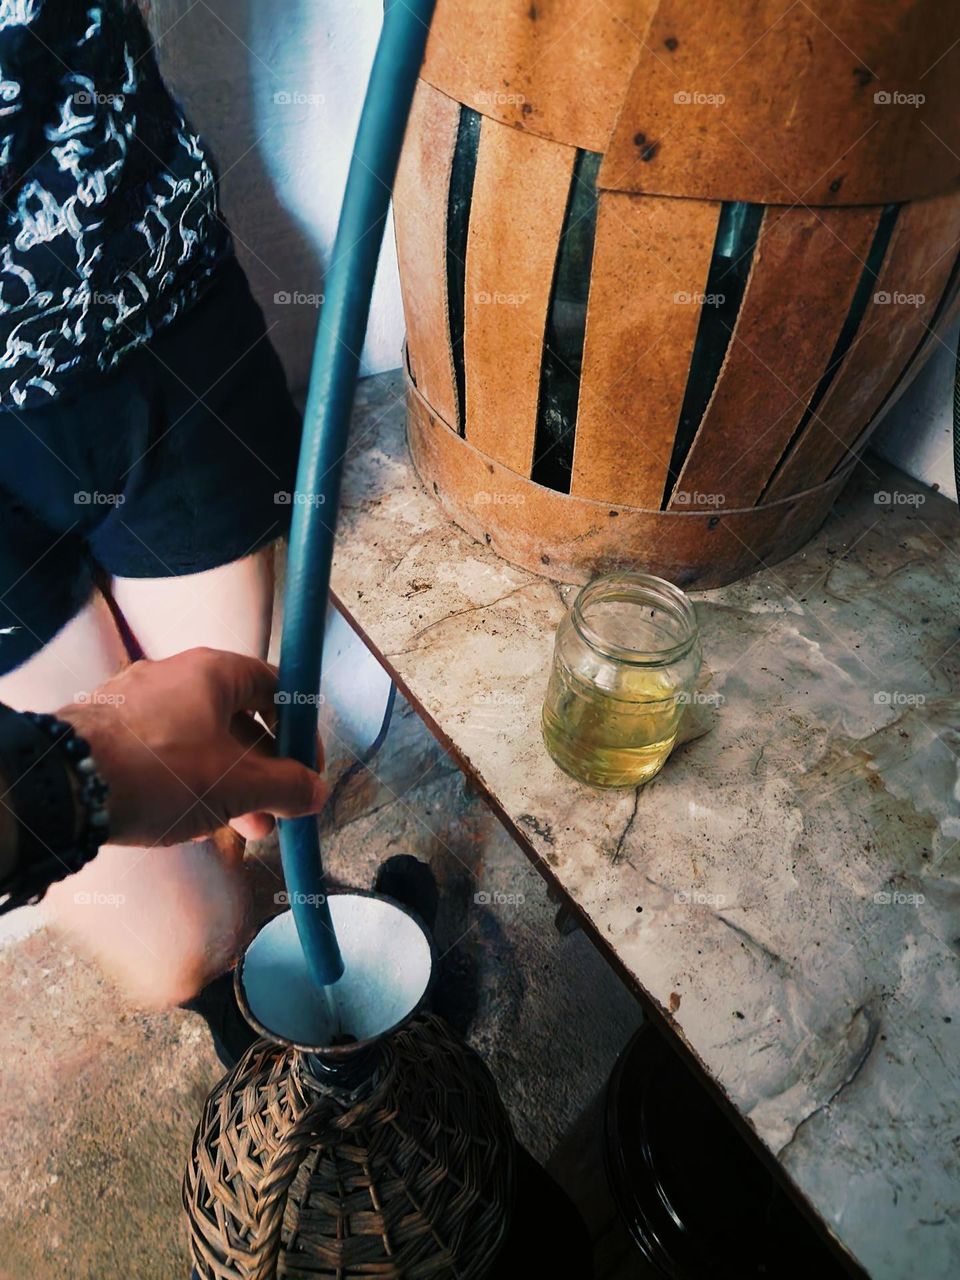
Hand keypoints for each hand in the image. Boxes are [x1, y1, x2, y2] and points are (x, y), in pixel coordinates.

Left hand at [44, 648, 326, 1007]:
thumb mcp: (238, 786)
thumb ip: (287, 788)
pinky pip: (166, 752)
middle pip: (239, 719)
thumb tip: (315, 792)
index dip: (301, 729)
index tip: (308, 768)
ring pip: (201, 740)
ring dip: (229, 783)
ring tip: (242, 828)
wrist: (64, 787)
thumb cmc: (160, 772)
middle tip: (276, 810)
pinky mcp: (111, 732)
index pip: (277, 686)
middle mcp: (176, 676)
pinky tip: (192, 822)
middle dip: (264, 770)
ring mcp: (139, 702)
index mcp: (213, 671)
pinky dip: (189, 782)